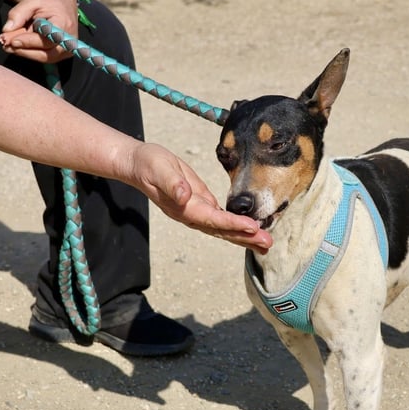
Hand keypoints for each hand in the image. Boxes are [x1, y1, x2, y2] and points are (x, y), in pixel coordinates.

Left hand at [0, 0, 77, 62]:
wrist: (61, 0)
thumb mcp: (32, 0)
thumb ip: (18, 14)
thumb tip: (6, 30)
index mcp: (64, 25)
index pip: (46, 40)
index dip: (28, 42)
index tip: (12, 41)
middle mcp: (69, 41)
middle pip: (46, 54)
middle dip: (24, 51)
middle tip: (6, 46)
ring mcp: (67, 49)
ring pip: (44, 58)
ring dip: (25, 53)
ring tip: (9, 46)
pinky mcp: (62, 53)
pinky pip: (45, 57)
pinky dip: (30, 52)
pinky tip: (18, 46)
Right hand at [127, 143, 272, 253]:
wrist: (140, 166)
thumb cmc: (150, 165)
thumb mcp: (159, 169)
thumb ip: (172, 183)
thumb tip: (183, 196)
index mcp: (184, 208)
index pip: (212, 219)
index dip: (232, 224)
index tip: (252, 227)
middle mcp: (192, 215)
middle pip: (222, 231)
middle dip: (245, 237)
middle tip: (268, 243)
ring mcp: (197, 212)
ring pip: (224, 229)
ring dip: (245, 237)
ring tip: (266, 244)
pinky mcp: (201, 205)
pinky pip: (222, 221)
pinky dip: (237, 227)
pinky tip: (251, 231)